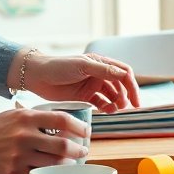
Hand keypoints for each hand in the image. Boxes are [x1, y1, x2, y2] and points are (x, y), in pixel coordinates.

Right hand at [0, 109, 89, 173]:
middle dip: (79, 150)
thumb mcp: (14, 115)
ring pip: (54, 164)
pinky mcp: (11, 173)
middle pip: (63, 145)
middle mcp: (24, 136)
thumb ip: (37, 119)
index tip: (86, 132)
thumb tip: (65, 125)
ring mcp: (18, 156)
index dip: (79, 126)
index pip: (62, 119)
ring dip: (67, 166)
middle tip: (83, 151)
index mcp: (26, 118)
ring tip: (71, 164)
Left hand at [23, 51, 139, 112]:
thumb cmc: (58, 66)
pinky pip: (101, 103)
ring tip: (116, 109)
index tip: (135, 100)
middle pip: (120, 85)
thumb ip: (104, 70)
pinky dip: (106, 107)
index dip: (132, 85)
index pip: (123, 73)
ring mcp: (92, 85)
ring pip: (112, 95)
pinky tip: (107, 111)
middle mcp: (98, 73)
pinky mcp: (84, 96)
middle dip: (126, 96)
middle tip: (127, 107)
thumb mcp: (82, 66)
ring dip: (117, 102)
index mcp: (100, 62)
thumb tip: (124, 75)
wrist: (37, 76)